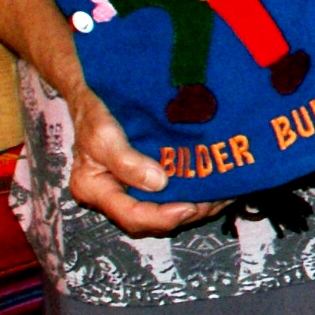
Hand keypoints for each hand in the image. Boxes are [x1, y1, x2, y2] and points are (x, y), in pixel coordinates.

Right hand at [66, 89, 223, 235]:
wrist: (95, 94)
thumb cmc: (95, 112)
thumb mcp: (103, 134)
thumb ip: (126, 161)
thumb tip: (159, 184)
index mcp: (96, 190)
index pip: (131, 216)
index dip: (162, 218)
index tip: (189, 207)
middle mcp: (114, 196)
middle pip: (151, 220)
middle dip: (184, 215)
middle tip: (212, 203)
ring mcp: (130, 189)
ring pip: (164, 209)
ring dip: (193, 207)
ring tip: (219, 197)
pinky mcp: (146, 179)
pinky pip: (169, 194)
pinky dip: (192, 193)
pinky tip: (214, 186)